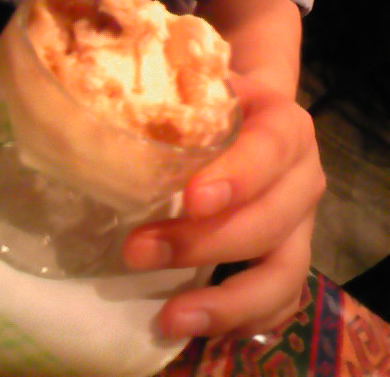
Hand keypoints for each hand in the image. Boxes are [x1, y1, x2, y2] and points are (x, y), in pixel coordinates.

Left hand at [123, 74, 324, 337]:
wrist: (254, 118)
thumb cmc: (217, 105)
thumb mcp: (201, 89)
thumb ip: (176, 98)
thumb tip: (110, 112)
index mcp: (285, 126)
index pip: (270, 150)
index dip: (237, 177)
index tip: (190, 200)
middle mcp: (303, 177)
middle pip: (270, 221)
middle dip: (204, 243)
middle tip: (138, 251)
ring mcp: (301, 224)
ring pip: (284, 273)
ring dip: (227, 300)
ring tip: (170, 316)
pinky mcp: (290, 257)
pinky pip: (281, 300)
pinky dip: (243, 319)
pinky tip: (196, 324)